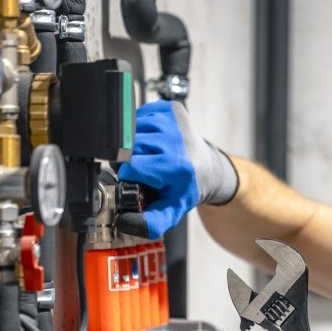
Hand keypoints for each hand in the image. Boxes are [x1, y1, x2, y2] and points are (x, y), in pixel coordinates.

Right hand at [116, 99, 237, 238]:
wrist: (208, 168)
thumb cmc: (185, 188)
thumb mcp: (170, 211)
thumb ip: (149, 223)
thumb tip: (124, 222)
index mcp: (176, 165)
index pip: (132, 166)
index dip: (128, 174)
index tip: (135, 179)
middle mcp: (176, 139)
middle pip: (130, 147)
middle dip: (129, 159)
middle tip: (143, 168)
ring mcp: (173, 120)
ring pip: (132, 129)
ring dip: (134, 143)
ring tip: (148, 154)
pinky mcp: (170, 108)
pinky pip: (140, 116)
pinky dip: (140, 128)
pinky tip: (152, 140)